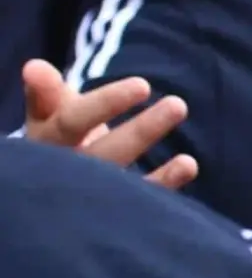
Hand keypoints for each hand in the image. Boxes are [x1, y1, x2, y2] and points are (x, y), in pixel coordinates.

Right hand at [20, 61, 199, 189]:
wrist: (53, 180)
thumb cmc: (57, 136)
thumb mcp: (47, 114)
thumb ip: (46, 91)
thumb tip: (35, 67)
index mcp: (45, 143)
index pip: (73, 122)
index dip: (106, 104)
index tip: (143, 85)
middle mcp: (66, 172)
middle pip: (104, 153)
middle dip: (142, 131)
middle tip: (178, 104)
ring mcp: (90, 194)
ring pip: (123, 181)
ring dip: (159, 168)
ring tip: (190, 154)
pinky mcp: (112, 209)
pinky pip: (139, 199)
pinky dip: (164, 184)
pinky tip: (189, 165)